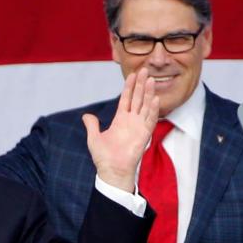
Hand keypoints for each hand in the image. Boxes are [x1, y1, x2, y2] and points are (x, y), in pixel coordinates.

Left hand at [85, 68, 158, 192]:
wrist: (112, 171)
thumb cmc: (104, 158)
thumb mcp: (94, 138)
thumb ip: (92, 125)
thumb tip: (86, 116)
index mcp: (120, 120)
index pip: (126, 99)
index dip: (129, 87)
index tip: (133, 74)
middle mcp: (131, 121)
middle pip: (137, 98)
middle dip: (141, 85)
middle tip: (145, 70)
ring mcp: (138, 127)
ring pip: (145, 106)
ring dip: (148, 93)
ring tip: (151, 80)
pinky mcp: (144, 135)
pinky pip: (150, 119)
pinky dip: (153, 109)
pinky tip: (155, 98)